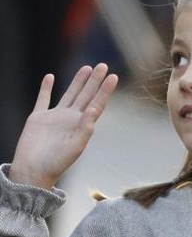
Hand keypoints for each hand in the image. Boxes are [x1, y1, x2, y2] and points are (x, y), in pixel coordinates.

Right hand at [9, 64, 117, 188]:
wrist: (33, 171)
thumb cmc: (56, 163)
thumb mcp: (75, 147)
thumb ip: (85, 129)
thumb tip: (94, 110)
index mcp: (82, 126)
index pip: (97, 104)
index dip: (105, 91)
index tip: (113, 76)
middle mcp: (71, 119)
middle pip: (86, 95)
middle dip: (95, 81)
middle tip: (103, 65)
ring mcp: (55, 118)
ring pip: (69, 94)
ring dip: (78, 81)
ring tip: (87, 67)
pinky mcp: (38, 118)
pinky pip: (43, 99)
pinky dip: (46, 88)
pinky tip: (50, 77)